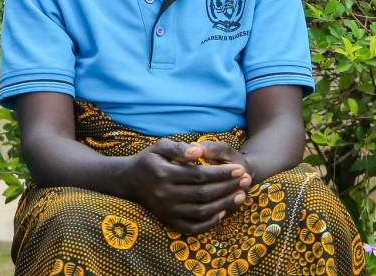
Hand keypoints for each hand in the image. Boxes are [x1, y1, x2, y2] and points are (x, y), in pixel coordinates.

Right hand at [118, 139, 251, 234]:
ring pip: (201, 211)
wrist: (130, 180)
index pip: (199, 175)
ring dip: (224, 204)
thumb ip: (179, 148)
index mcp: (164, 174)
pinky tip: (223, 212)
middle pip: (203, 193)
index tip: (238, 169)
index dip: (221, 173)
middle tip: (245, 181)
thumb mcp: (160, 146)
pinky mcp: (168, 221)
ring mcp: (166, 210)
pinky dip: (209, 222)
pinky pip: (192, 227)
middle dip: (228, 187)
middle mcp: (165, 194)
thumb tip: (198, 150)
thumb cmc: (150, 160)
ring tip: (240, 196)